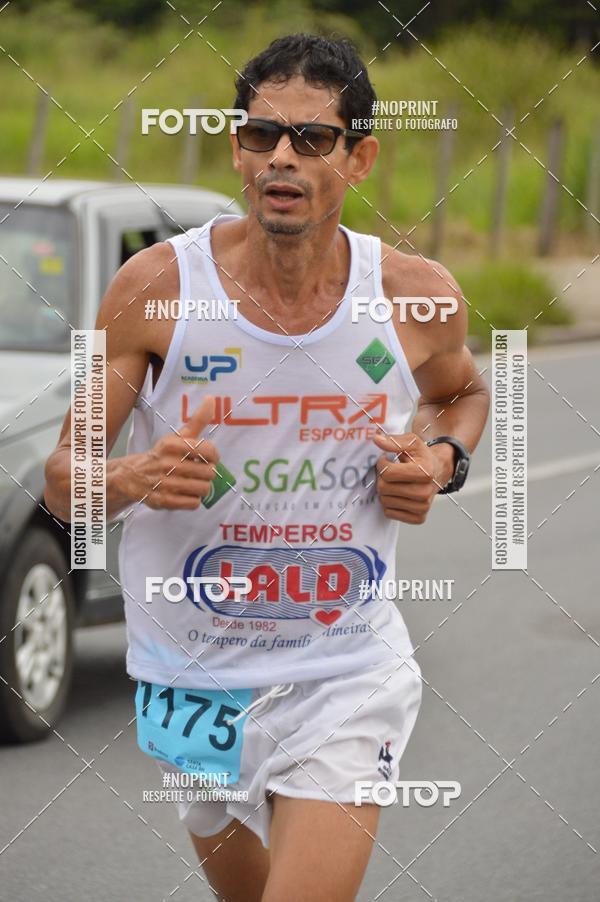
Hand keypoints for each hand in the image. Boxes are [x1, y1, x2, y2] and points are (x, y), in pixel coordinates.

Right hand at [119, 395, 219, 510]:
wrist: (131, 476)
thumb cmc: (162, 455)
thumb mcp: (177, 437)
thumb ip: (197, 420)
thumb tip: (212, 399)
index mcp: (171, 444)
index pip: (209, 451)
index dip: (214, 456)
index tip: (207, 457)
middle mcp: (166, 463)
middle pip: (210, 473)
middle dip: (206, 473)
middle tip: (196, 472)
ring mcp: (164, 483)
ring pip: (203, 489)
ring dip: (201, 487)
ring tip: (191, 483)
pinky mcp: (162, 501)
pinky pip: (193, 504)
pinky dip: (192, 500)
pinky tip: (183, 493)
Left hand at [372, 431, 453, 523]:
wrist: (437, 472)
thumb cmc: (422, 456)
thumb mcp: (411, 442)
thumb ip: (393, 440)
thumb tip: (376, 439)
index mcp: (425, 472)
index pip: (387, 473)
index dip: (382, 464)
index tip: (387, 460)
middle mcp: (425, 492)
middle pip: (384, 488)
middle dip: (382, 478)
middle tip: (391, 472)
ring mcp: (422, 507)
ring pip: (385, 501)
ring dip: (386, 491)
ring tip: (396, 482)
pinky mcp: (418, 518)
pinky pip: (389, 513)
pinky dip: (390, 504)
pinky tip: (399, 494)